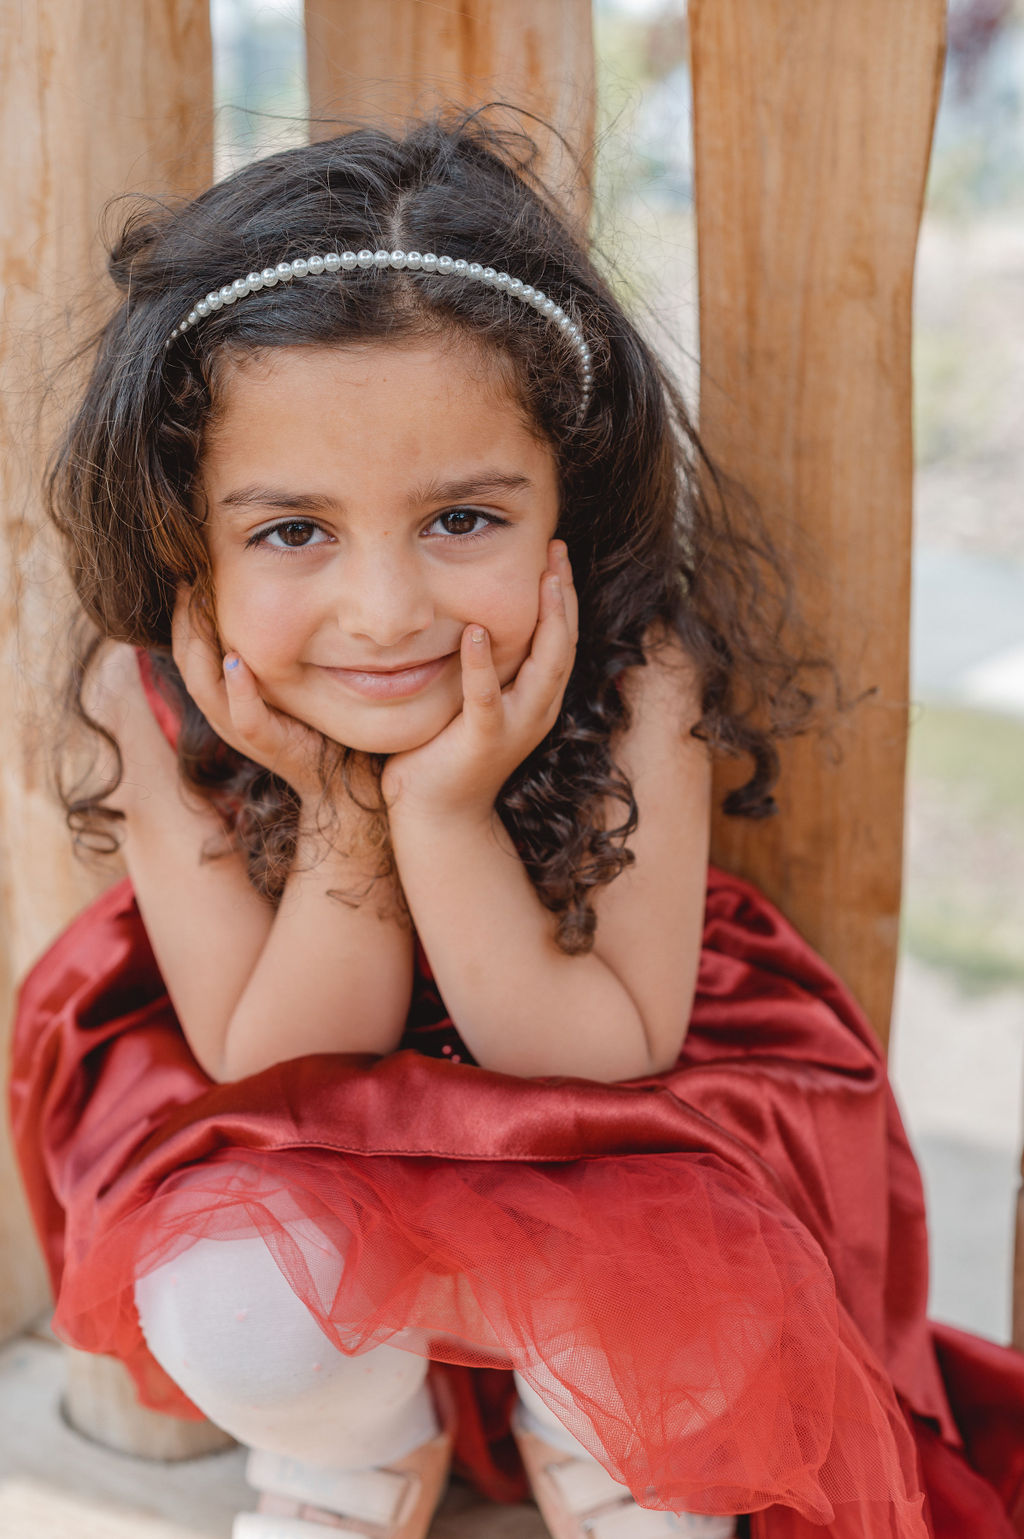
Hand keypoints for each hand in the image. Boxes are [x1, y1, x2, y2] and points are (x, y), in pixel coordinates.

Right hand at [171, 584, 340, 808]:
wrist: (342, 777)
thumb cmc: (316, 722)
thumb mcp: (287, 679)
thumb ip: (271, 650)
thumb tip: (270, 598)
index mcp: (226, 696)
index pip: (191, 651)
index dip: (185, 616)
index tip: (189, 576)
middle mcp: (227, 713)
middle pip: (189, 665)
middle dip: (185, 623)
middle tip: (189, 582)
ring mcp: (245, 732)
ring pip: (206, 689)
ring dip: (202, 647)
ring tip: (202, 607)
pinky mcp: (270, 746)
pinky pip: (246, 719)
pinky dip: (239, 691)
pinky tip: (237, 661)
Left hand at [381, 541, 577, 822]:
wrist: (437, 813)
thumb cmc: (446, 750)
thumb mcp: (473, 696)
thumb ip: (482, 661)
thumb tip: (468, 610)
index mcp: (537, 695)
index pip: (560, 636)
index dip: (563, 593)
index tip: (555, 551)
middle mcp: (538, 708)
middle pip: (564, 642)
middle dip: (564, 594)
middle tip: (557, 548)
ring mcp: (516, 725)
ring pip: (546, 666)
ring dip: (547, 619)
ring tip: (543, 578)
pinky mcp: (485, 740)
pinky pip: (487, 698)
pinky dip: (482, 664)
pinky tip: (475, 632)